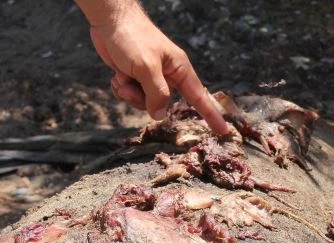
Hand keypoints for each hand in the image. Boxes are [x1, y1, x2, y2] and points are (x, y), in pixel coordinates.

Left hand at [77, 1, 227, 135]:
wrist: (110, 20)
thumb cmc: (132, 37)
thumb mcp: (147, 66)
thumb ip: (156, 93)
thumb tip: (160, 116)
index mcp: (179, 70)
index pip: (199, 97)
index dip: (212, 115)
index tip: (223, 131)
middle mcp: (168, 76)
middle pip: (161, 105)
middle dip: (142, 98)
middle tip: (130, 81)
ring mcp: (150, 78)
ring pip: (143, 103)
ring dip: (129, 92)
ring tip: (122, 75)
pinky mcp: (135, 78)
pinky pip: (130, 96)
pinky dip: (121, 88)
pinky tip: (116, 75)